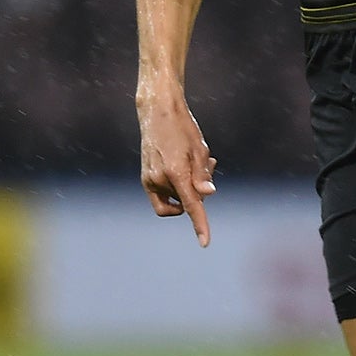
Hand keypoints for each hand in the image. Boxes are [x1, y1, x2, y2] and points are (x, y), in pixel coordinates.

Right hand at [138, 92, 216, 246]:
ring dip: (190, 186)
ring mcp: (149, 179)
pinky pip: (165, 194)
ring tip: (201, 161)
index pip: (190, 206)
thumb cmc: (183, 128)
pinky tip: (187, 167)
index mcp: (175, 172)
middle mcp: (158, 179)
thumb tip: (207, 195)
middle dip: (201, 189)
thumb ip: (202, 175)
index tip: (205, 243)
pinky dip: (178, 186)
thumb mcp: (200, 149)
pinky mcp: (145, 177)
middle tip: (210, 165)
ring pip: (177, 196)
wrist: (157, 112)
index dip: (200, 224)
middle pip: (187, 200)